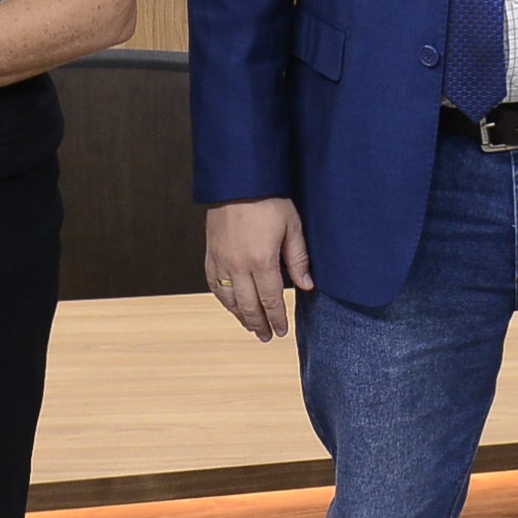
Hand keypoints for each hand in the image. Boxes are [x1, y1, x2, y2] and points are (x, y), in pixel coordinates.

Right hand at [204, 198, 315, 339]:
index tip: (281, 331)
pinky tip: (230, 305)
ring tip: (251, 327)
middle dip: (259, 324)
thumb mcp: (292, 226)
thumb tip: (307, 286)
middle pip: (248, 306)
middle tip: (267, 336)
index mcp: (262, 261)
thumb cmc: (269, 199)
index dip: (276, 318)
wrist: (239, 181)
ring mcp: (221, 261)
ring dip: (240, 316)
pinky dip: (222, 299)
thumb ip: (298, 259)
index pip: (270, 300)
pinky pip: (213, 284)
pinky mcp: (210, 254)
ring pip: (229, 299)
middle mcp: (238, 266)